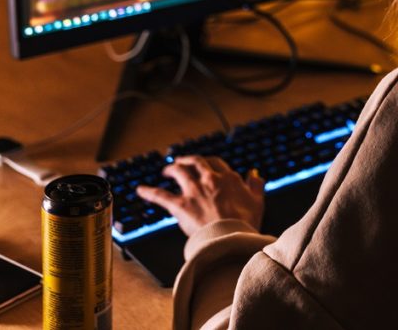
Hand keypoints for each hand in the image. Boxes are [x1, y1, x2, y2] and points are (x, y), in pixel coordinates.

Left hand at [136, 155, 264, 236]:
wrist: (231, 237)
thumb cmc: (246, 222)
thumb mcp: (258, 201)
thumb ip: (256, 186)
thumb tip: (255, 175)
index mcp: (228, 178)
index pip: (217, 163)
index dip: (211, 163)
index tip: (208, 166)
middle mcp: (210, 180)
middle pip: (197, 162)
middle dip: (188, 160)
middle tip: (182, 161)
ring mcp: (194, 191)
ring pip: (179, 172)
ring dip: (172, 169)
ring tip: (167, 170)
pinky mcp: (180, 205)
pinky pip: (161, 195)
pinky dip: (149, 192)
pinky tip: (140, 190)